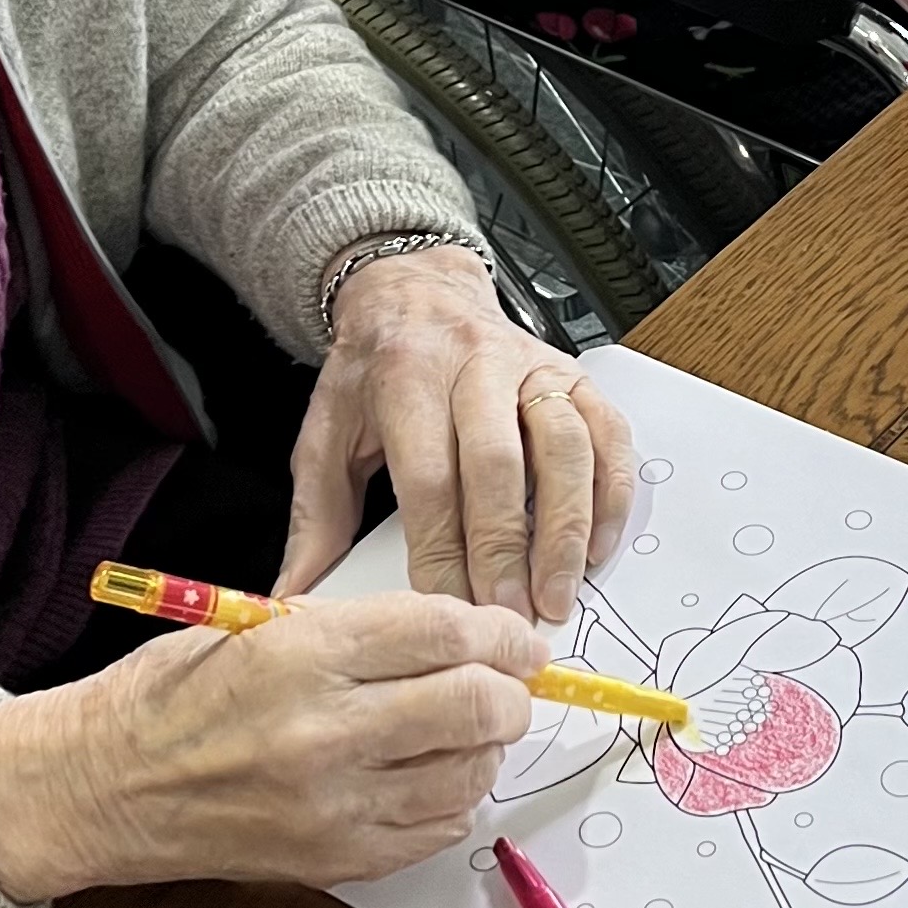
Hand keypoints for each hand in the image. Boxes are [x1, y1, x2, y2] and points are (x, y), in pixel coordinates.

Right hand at [0, 590, 541, 900]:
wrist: (99, 786)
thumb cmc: (175, 692)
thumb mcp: (264, 623)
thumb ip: (363, 631)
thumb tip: (460, 635)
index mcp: (304, 655)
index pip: (445, 633)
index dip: (501, 633)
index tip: (520, 639)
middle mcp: (325, 732)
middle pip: (473, 707)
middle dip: (509, 693)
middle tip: (508, 685)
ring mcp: (332, 807)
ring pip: (466, 776)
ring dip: (485, 749)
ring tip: (467, 729)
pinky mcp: (334, 863)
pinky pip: (435, 832)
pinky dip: (452, 801)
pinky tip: (431, 776)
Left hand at [283, 246, 635, 623]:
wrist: (416, 293)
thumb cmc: (374, 371)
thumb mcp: (325, 433)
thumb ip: (316, 516)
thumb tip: (298, 593)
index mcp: (408, 377)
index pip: (429, 477)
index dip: (442, 550)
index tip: (447, 608)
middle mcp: (476, 364)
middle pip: (499, 464)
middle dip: (506, 550)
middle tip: (508, 615)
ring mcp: (532, 367)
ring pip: (564, 447)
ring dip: (566, 529)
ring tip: (557, 592)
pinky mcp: (573, 374)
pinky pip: (608, 433)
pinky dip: (610, 493)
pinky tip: (599, 545)